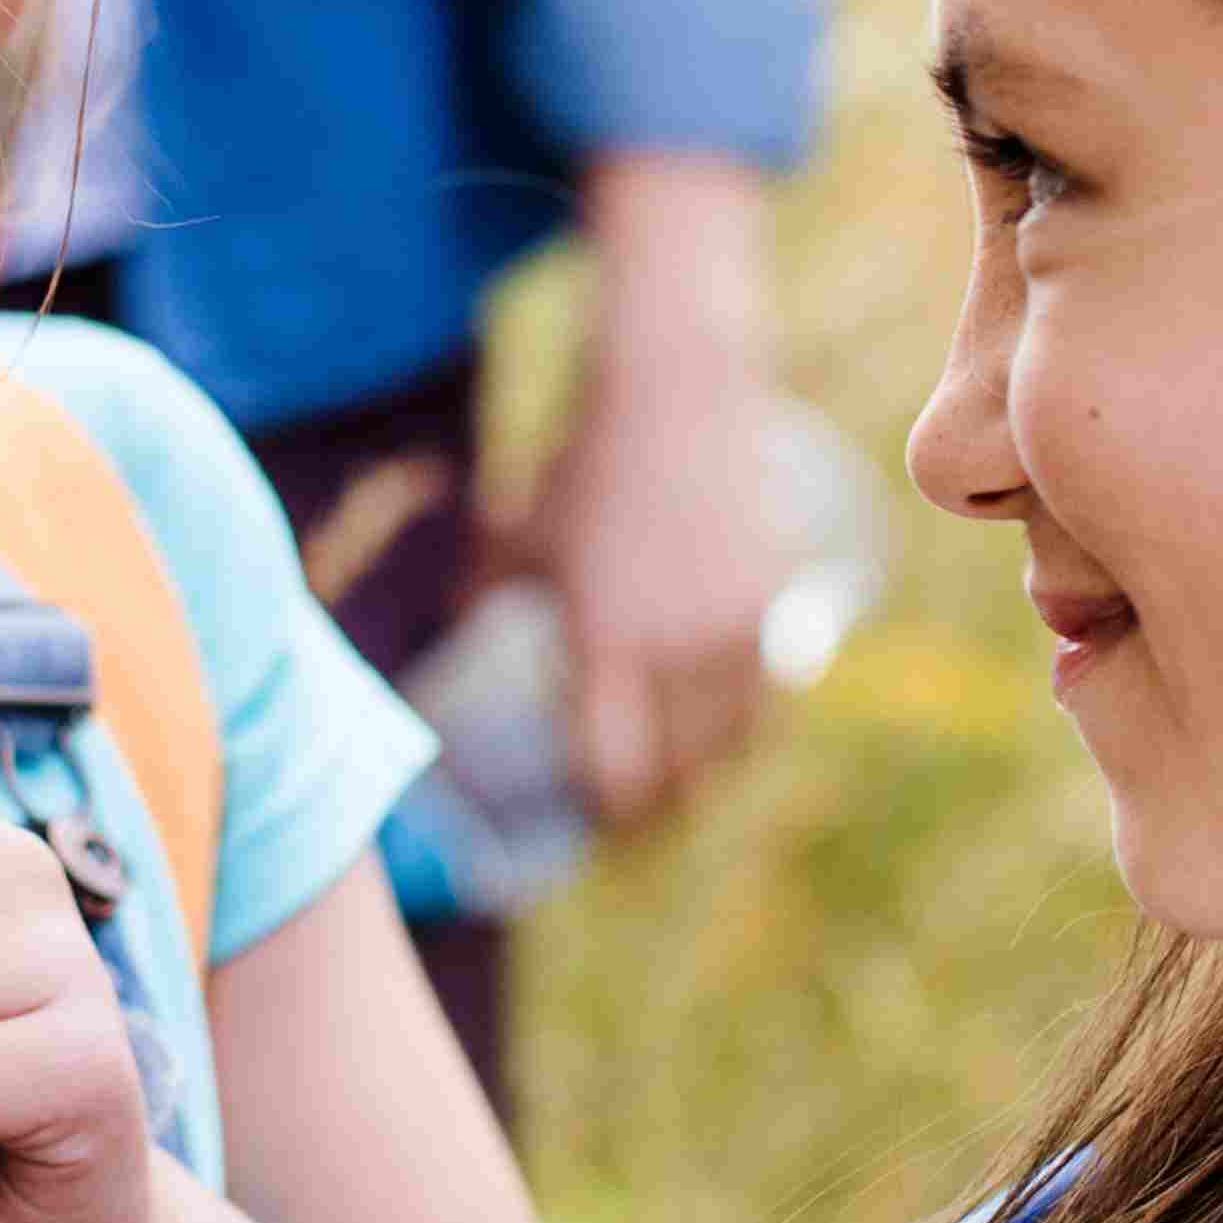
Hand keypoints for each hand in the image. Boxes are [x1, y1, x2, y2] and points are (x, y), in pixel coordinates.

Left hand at [511, 162, 783, 827]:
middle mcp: (675, 646)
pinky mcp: (776, 602)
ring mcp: (734, 626)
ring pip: (731, 746)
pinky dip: (745, 735)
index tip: (593, 822)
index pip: (614, 768)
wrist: (676, 392)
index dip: (606, 812)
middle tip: (636, 830)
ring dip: (706, 782)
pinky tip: (723, 745)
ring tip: (681, 796)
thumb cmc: (580, 466)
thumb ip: (479, 597)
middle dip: (656, 812)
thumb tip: (445, 642)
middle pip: (678, 774)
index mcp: (603, 639)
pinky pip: (768, 700)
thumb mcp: (513, 534)